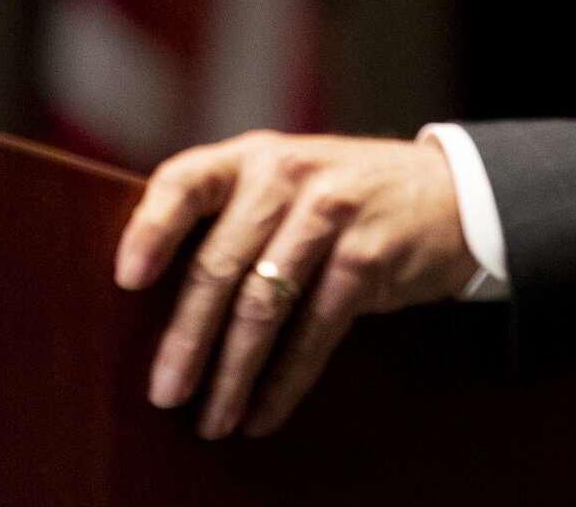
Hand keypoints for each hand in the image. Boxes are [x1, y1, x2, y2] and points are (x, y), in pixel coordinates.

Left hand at [113, 131, 475, 438]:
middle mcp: (286, 176)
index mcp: (253, 156)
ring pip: (262, 307)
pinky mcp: (366, 260)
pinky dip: (285, 381)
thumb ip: (234, 211)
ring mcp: (328, 216)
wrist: (450, 193)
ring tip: (213, 418)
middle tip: (165, 391)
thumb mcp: (289, 178)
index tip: (125, 279)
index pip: (184, 180)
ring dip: (233, 373)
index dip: (151, 228)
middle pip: (219, 264)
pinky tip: (264, 411)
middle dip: (187, 338)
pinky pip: (313, 333)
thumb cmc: (346, 196)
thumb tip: (157, 293)